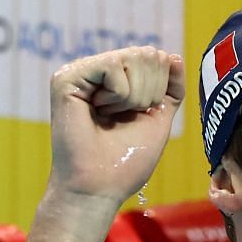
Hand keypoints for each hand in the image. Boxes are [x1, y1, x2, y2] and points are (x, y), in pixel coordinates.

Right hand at [46, 47, 186, 211]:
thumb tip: (173, 56)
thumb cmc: (126, 160)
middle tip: (125, 117)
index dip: (161, 88)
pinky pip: (114, 65)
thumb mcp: (158, 117)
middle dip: (150, 92)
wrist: (99, 187)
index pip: (158, 58)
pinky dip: (118, 95)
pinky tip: (98, 112)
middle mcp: (97, 70)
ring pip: (134, 57)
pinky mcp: (67, 77)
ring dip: (135, 96)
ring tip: (111, 116)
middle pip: (149, 53)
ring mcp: (81, 71)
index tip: (140, 115)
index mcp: (117, 79)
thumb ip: (169, 87)